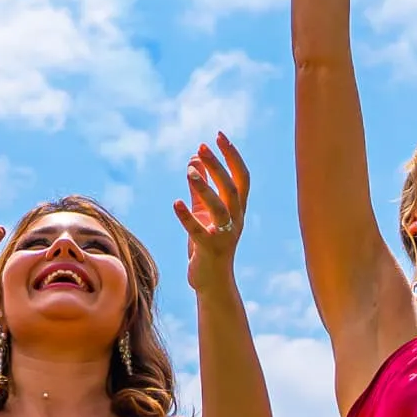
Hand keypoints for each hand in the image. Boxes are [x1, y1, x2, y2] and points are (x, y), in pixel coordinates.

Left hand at [172, 134, 251, 290]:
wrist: (212, 280)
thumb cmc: (208, 243)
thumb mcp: (204, 212)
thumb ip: (199, 187)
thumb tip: (193, 159)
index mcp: (238, 209)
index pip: (241, 177)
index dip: (232, 156)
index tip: (218, 136)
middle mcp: (236, 220)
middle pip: (231, 188)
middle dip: (217, 165)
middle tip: (201, 147)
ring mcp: (225, 235)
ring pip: (220, 207)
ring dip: (205, 188)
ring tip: (189, 171)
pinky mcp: (209, 249)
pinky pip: (199, 231)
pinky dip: (187, 216)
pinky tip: (175, 203)